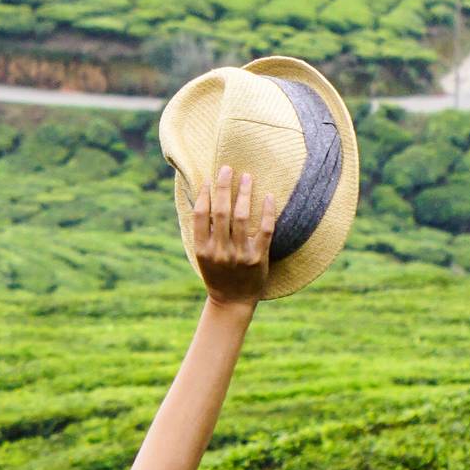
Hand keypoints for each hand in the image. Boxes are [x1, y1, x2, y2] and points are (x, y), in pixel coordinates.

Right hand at [191, 164, 273, 302]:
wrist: (232, 301)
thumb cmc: (216, 274)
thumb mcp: (203, 256)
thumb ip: (203, 233)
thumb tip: (204, 200)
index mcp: (202, 249)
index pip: (201, 215)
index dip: (204, 195)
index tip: (208, 179)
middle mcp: (220, 251)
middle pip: (221, 212)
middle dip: (223, 187)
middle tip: (226, 168)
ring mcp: (239, 255)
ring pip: (242, 217)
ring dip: (244, 193)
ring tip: (246, 176)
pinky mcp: (258, 258)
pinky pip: (265, 230)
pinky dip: (267, 212)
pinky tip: (268, 197)